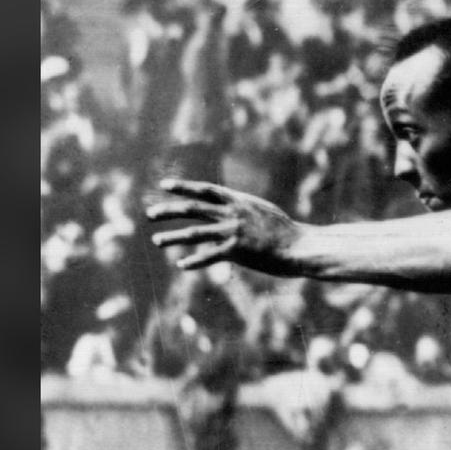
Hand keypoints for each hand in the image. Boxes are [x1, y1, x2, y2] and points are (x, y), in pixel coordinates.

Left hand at [147, 179, 303, 272]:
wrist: (301, 247)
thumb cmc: (287, 232)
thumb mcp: (264, 212)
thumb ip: (245, 209)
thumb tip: (234, 207)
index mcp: (240, 201)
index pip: (206, 189)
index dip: (184, 186)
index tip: (164, 185)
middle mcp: (233, 213)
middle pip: (193, 209)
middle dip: (168, 210)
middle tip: (150, 214)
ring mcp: (234, 231)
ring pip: (195, 233)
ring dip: (173, 237)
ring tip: (157, 240)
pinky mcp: (237, 250)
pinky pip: (209, 256)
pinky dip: (194, 261)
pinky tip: (181, 264)